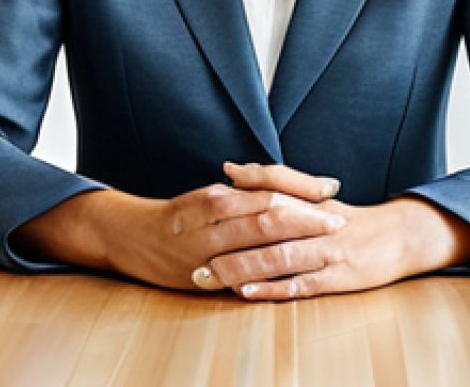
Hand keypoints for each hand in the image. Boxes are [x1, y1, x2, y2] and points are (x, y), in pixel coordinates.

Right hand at [10, 179, 346, 291]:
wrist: (130, 237)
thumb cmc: (179, 215)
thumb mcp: (210, 196)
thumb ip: (246, 193)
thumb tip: (290, 191)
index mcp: (217, 196)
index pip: (268, 189)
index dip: (302, 189)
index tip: (331, 189)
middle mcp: (211, 221)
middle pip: (269, 217)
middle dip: (308, 219)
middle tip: (339, 220)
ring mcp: (207, 252)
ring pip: (258, 248)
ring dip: (295, 249)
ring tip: (324, 248)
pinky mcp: (202, 279)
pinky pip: (241, 278)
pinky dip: (266, 279)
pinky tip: (290, 280)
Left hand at [202, 161, 469, 300]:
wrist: (399, 237)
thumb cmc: (345, 216)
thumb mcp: (309, 193)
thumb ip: (269, 179)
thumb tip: (228, 168)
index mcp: (305, 198)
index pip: (263, 191)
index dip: (226, 200)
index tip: (190, 212)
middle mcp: (315, 220)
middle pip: (267, 223)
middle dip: (229, 236)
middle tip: (192, 248)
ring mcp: (328, 249)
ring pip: (281, 256)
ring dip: (245, 265)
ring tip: (212, 274)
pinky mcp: (339, 278)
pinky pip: (303, 283)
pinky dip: (275, 287)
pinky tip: (250, 292)